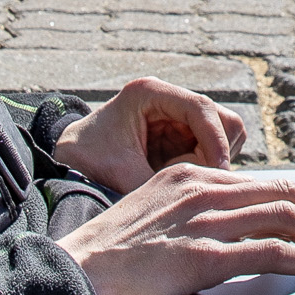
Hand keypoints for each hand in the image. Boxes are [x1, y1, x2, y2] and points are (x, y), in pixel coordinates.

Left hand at [51, 77, 250, 194]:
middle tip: (203, 182)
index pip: (201, 108)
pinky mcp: (182, 135)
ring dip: (216, 160)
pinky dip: (209, 167)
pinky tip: (186, 182)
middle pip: (222, 118)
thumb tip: (199, 201)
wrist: (69, 160)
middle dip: (219, 152)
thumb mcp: (120, 174)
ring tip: (187, 182)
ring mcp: (178, 117)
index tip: (218, 172)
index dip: (215, 141)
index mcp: (150, 93)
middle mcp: (169, 99)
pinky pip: (213, 149)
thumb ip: (160, 184)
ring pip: (225, 134)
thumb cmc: (87, 160)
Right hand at [58, 163, 294, 294]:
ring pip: (283, 216)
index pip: (259, 181)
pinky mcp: (200, 258)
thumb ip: (187, 216)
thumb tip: (229, 233)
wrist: (69, 279)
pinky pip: (269, 252)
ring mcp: (200, 222)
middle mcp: (197, 190)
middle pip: (282, 192)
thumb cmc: (103, 260)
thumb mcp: (149, 218)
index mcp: (185, 177)